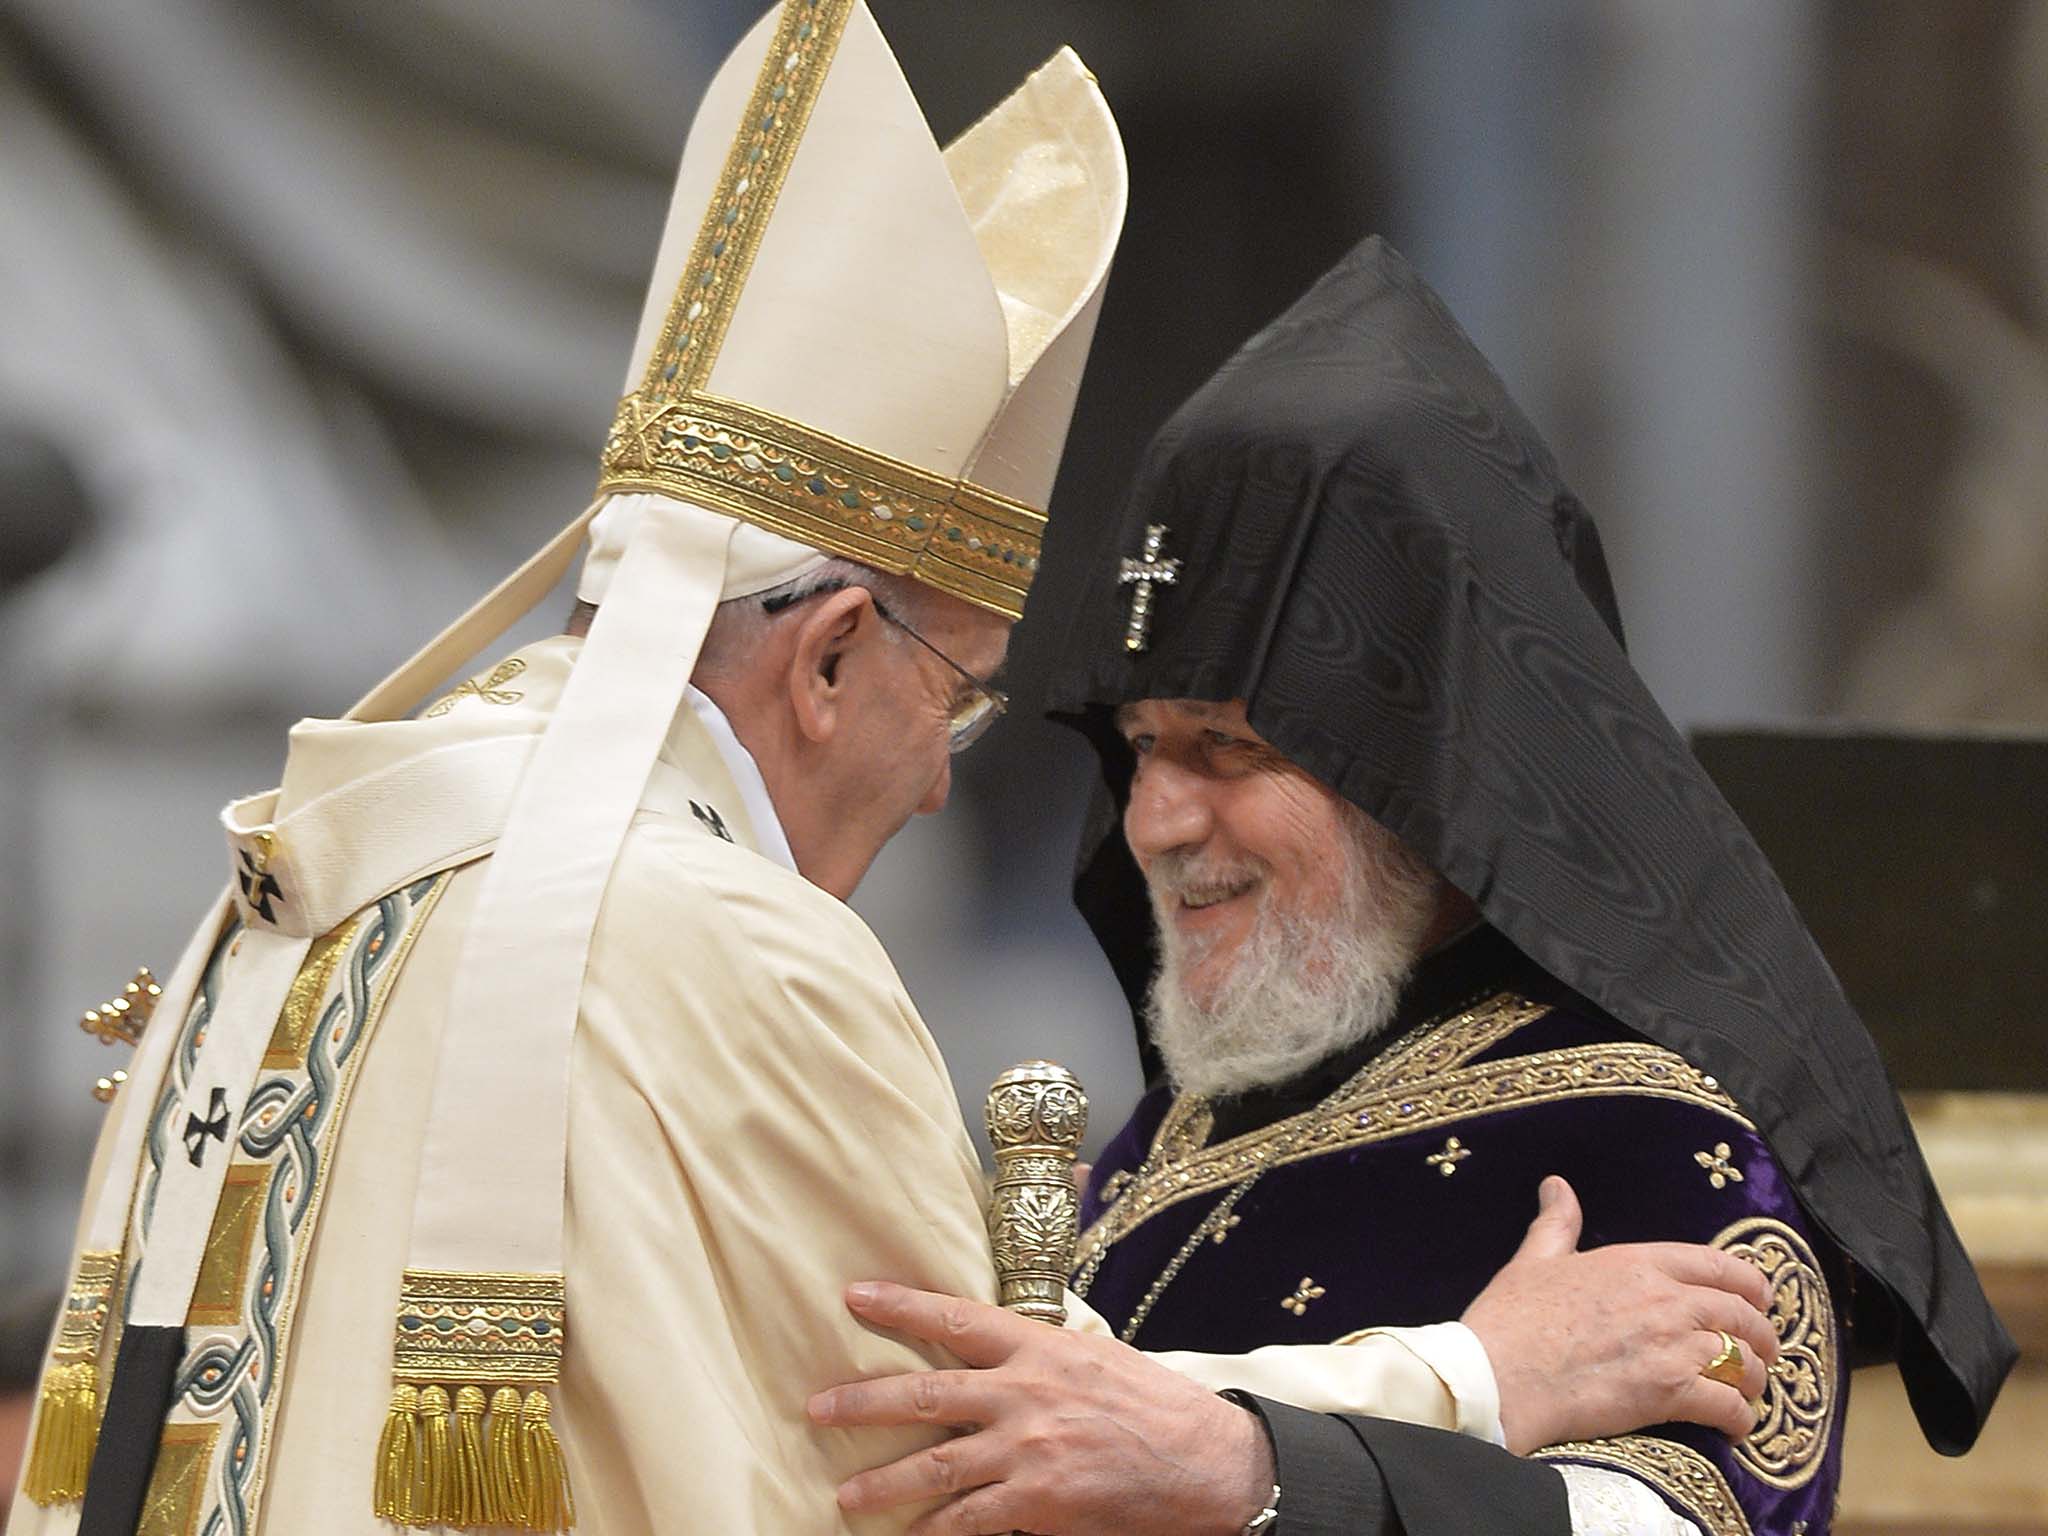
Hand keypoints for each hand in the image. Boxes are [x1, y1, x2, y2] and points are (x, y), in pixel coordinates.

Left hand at [809, 1281, 1273, 1535]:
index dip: (901, 1306)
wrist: (1208, 1462)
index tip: (854, 1295)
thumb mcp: (1096, 1355)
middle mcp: (1027, 1394)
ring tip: (844, 1495)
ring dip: (883, 1483)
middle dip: (863, 1401)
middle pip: (926, 1395)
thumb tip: (991, 1342)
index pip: (956, 1319)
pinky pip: (971, 1521)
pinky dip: (935, 1532)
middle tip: (816, 1407)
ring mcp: (1030, 1452)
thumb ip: (1040, 1350)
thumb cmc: (1153, 1405)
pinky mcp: (1040, 1504)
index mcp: (1040, 1348)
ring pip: (936, 1468)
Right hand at [1462, 1175, 1778, 1453]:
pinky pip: (1729, 1405)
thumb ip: (1557, 1223)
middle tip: (1763, 1351)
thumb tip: (1556, 1185)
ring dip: (1754, 1379)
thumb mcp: (1535, 1260)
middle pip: (1741, 1314)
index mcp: (1636, 1262)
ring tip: (1748, 1392)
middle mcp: (1665, 1299)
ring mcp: (1672, 1347)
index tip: (1760, 1298)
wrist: (1499, 1375)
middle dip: (1762, 1335)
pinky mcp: (1671, 1394)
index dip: (1750, 1283)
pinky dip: (1740, 1418)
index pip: (1717, 1264)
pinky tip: (1735, 1425)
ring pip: (1743, 1360)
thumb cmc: (1512, 1319)